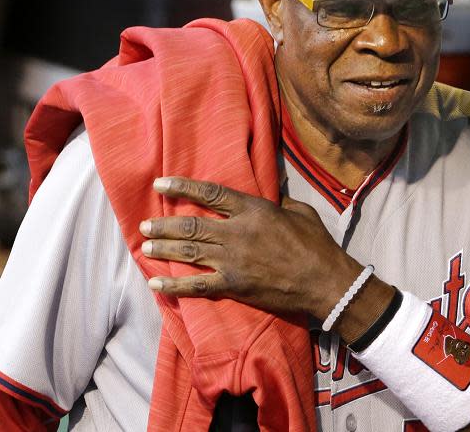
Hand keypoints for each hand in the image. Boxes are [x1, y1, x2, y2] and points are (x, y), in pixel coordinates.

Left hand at [139, 176, 361, 318]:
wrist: (324, 281)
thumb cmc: (316, 244)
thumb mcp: (301, 212)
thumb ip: (280, 200)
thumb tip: (273, 188)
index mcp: (253, 210)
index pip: (210, 193)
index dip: (182, 187)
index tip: (160, 184)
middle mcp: (237, 232)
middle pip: (191, 225)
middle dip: (164, 224)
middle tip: (145, 224)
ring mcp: (232, 260)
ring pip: (189, 251)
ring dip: (164, 248)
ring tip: (145, 246)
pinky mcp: (233, 285)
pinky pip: (197, 285)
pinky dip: (174, 284)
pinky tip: (155, 282)